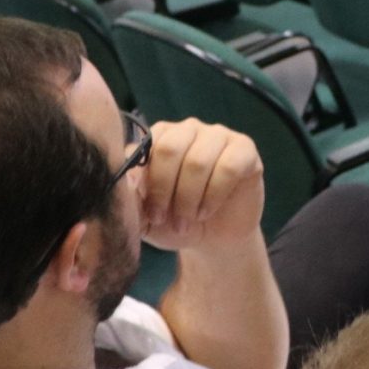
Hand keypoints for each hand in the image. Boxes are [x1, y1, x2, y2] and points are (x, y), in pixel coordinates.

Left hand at [137, 119, 266, 252]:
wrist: (212, 238)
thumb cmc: (173, 221)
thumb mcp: (144, 216)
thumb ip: (129, 197)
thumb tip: (122, 180)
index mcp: (159, 138)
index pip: (145, 147)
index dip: (145, 184)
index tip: (148, 214)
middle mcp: (188, 130)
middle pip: (170, 149)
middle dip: (165, 190)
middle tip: (165, 218)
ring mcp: (218, 136)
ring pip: (198, 161)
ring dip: (189, 199)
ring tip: (187, 221)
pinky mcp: (245, 149)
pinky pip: (228, 166)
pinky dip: (214, 195)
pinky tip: (207, 211)